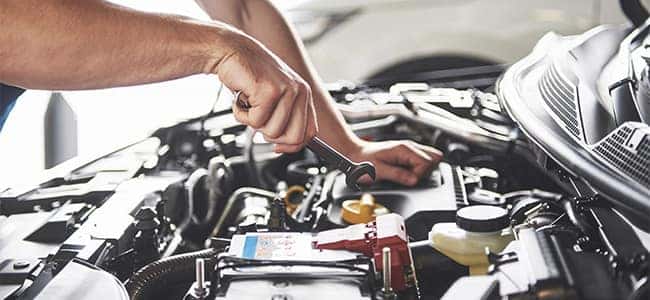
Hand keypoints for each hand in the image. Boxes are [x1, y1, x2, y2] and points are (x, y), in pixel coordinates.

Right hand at [215, 31, 317, 152]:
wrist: (230, 51)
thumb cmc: (249, 75)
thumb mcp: (274, 98)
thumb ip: (284, 119)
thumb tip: (285, 147)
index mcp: (304, 93)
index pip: (309, 133)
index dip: (291, 145)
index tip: (277, 146)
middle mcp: (299, 91)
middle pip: (294, 138)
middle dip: (271, 135)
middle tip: (259, 118)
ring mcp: (286, 90)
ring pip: (272, 132)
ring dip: (253, 122)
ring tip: (249, 102)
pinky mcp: (269, 91)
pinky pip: (256, 121)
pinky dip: (241, 114)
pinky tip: (241, 97)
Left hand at [348, 140, 442, 185]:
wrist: (353, 154)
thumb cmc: (362, 161)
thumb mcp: (379, 171)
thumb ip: (398, 175)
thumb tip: (414, 181)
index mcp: (403, 149)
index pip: (427, 162)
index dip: (420, 175)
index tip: (409, 180)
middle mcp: (408, 147)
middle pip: (433, 159)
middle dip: (424, 172)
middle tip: (408, 177)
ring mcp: (408, 149)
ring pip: (430, 158)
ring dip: (422, 170)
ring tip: (406, 174)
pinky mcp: (406, 154)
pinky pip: (421, 160)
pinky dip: (418, 168)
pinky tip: (407, 172)